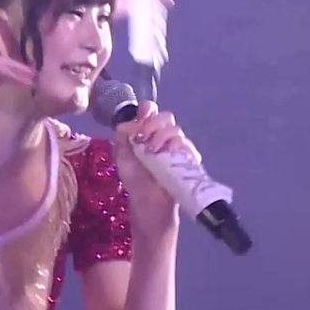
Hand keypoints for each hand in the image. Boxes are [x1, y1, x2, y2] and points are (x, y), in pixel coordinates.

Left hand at [110, 101, 199, 236]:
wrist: (147, 200)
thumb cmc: (135, 178)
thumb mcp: (121, 154)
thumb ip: (123, 133)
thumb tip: (135, 120)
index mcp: (147, 131)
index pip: (151, 110)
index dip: (147, 109)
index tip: (142, 117)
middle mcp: (163, 135)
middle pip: (166, 116)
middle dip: (153, 123)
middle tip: (143, 138)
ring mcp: (177, 147)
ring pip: (176, 130)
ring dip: (162, 137)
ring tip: (152, 152)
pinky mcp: (188, 159)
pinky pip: (188, 146)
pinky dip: (177, 147)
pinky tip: (167, 155)